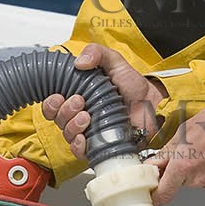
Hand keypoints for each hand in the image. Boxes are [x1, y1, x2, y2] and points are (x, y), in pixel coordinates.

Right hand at [42, 44, 164, 158]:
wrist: (153, 105)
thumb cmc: (134, 86)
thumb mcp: (115, 63)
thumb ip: (97, 53)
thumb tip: (79, 62)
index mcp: (78, 96)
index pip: (53, 104)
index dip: (51, 102)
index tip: (60, 96)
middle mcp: (79, 115)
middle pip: (57, 119)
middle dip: (64, 111)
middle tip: (80, 102)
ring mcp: (88, 132)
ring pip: (66, 134)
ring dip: (71, 126)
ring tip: (87, 116)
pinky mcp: (98, 146)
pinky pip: (79, 152)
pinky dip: (78, 146)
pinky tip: (84, 138)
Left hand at [150, 94, 204, 203]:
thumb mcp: (186, 130)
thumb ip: (168, 152)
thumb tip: (155, 163)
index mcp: (183, 165)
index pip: (162, 193)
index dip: (155, 195)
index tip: (151, 193)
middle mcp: (197, 179)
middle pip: (181, 182)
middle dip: (182, 170)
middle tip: (192, 151)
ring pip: (198, 180)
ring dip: (199, 169)